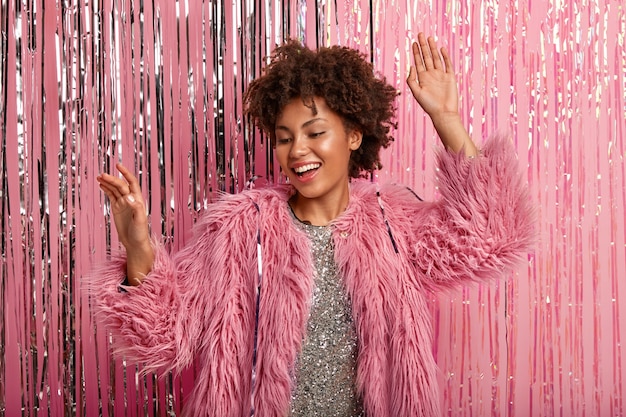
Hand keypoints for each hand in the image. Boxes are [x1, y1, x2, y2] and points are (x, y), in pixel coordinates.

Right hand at [97, 163, 153, 283]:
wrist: (135, 243)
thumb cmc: (140, 232)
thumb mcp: (140, 220)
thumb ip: (136, 207)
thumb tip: (129, 196)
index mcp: (138, 200)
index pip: (132, 182)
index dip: (126, 173)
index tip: (118, 165)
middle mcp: (131, 199)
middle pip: (120, 185)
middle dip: (112, 179)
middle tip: (102, 175)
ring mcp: (123, 204)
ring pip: (115, 190)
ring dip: (108, 183)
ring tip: (98, 177)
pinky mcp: (117, 209)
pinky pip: (111, 196)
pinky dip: (106, 190)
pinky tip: (101, 184)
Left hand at [406, 32, 476, 155]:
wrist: (443, 113)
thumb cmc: (429, 106)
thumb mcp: (416, 92)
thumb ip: (411, 80)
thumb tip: (411, 66)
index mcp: (422, 78)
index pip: (418, 62)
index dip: (416, 52)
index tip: (414, 42)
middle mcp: (431, 75)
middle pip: (427, 57)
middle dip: (424, 46)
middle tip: (420, 34)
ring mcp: (441, 75)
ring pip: (436, 58)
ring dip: (433, 48)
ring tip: (430, 38)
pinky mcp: (450, 77)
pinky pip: (447, 64)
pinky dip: (445, 56)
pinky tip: (441, 49)